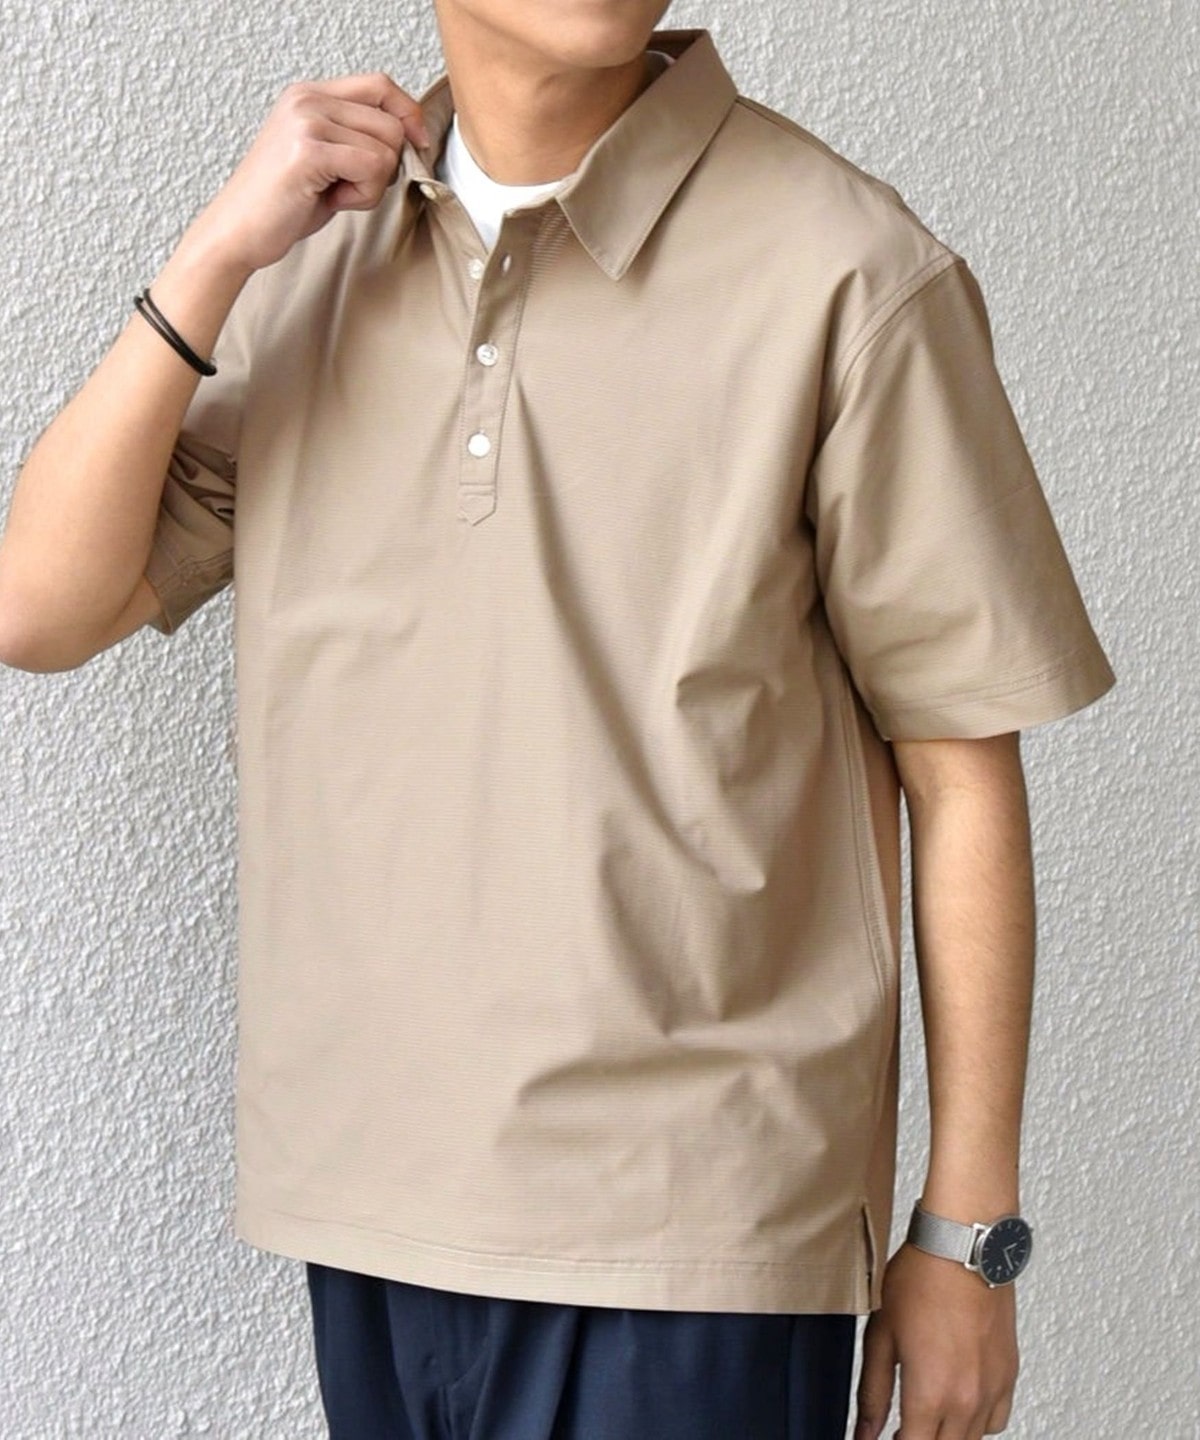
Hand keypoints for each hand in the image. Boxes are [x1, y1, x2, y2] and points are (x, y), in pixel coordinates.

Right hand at [188, 73, 429, 275]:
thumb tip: (410, 137)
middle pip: (391, 123)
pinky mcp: (309, 151)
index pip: (381, 85)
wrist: (238, 231)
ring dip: (372, 185)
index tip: (417, 145)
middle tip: (349, 186)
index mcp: (310, 95)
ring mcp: (307, 121)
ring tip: (336, 194)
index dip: (408, 114)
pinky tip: (334, 201)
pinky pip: (372, 168)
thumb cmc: (282, 203)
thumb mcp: (324, 158)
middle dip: (385, 166)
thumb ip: (358, 137)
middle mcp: (308, 99)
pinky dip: (364, 195)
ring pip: (387, 149)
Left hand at [854, 1242, 1019, 1439]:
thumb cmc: (921, 1279)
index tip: (884, 1436)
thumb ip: (873, 1392)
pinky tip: (956, 1403)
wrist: (964, 1245)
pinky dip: (976, 1423)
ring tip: (924, 1418)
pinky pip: (996, 1421)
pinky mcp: (1009, 1375)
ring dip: (946, 1435)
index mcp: (931, 1394)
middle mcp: (968, 1400)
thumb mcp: (881, 1334)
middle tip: (900, 1426)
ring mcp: (993, 1389)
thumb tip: (864, 1434)